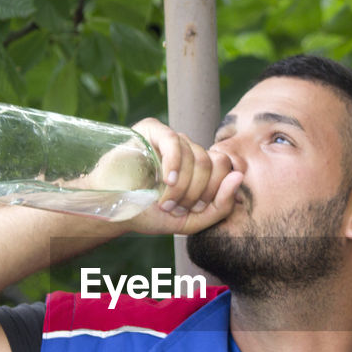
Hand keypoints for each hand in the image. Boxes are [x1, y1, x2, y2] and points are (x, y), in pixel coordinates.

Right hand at [128, 118, 243, 234]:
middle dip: (196, 192)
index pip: (227, 167)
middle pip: (213, 163)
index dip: (214, 192)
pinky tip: (164, 181)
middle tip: (174, 208)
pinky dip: (173, 164)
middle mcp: (190, 149)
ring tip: (162, 201)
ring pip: (196, 155)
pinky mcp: (152, 130)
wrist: (113, 209)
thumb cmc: (150, 214)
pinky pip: (174, 141)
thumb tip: (239, 176)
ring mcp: (172, 138)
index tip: (192, 210)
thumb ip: (221, 207)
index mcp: (202, 167)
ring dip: (181, 186)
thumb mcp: (190, 221)